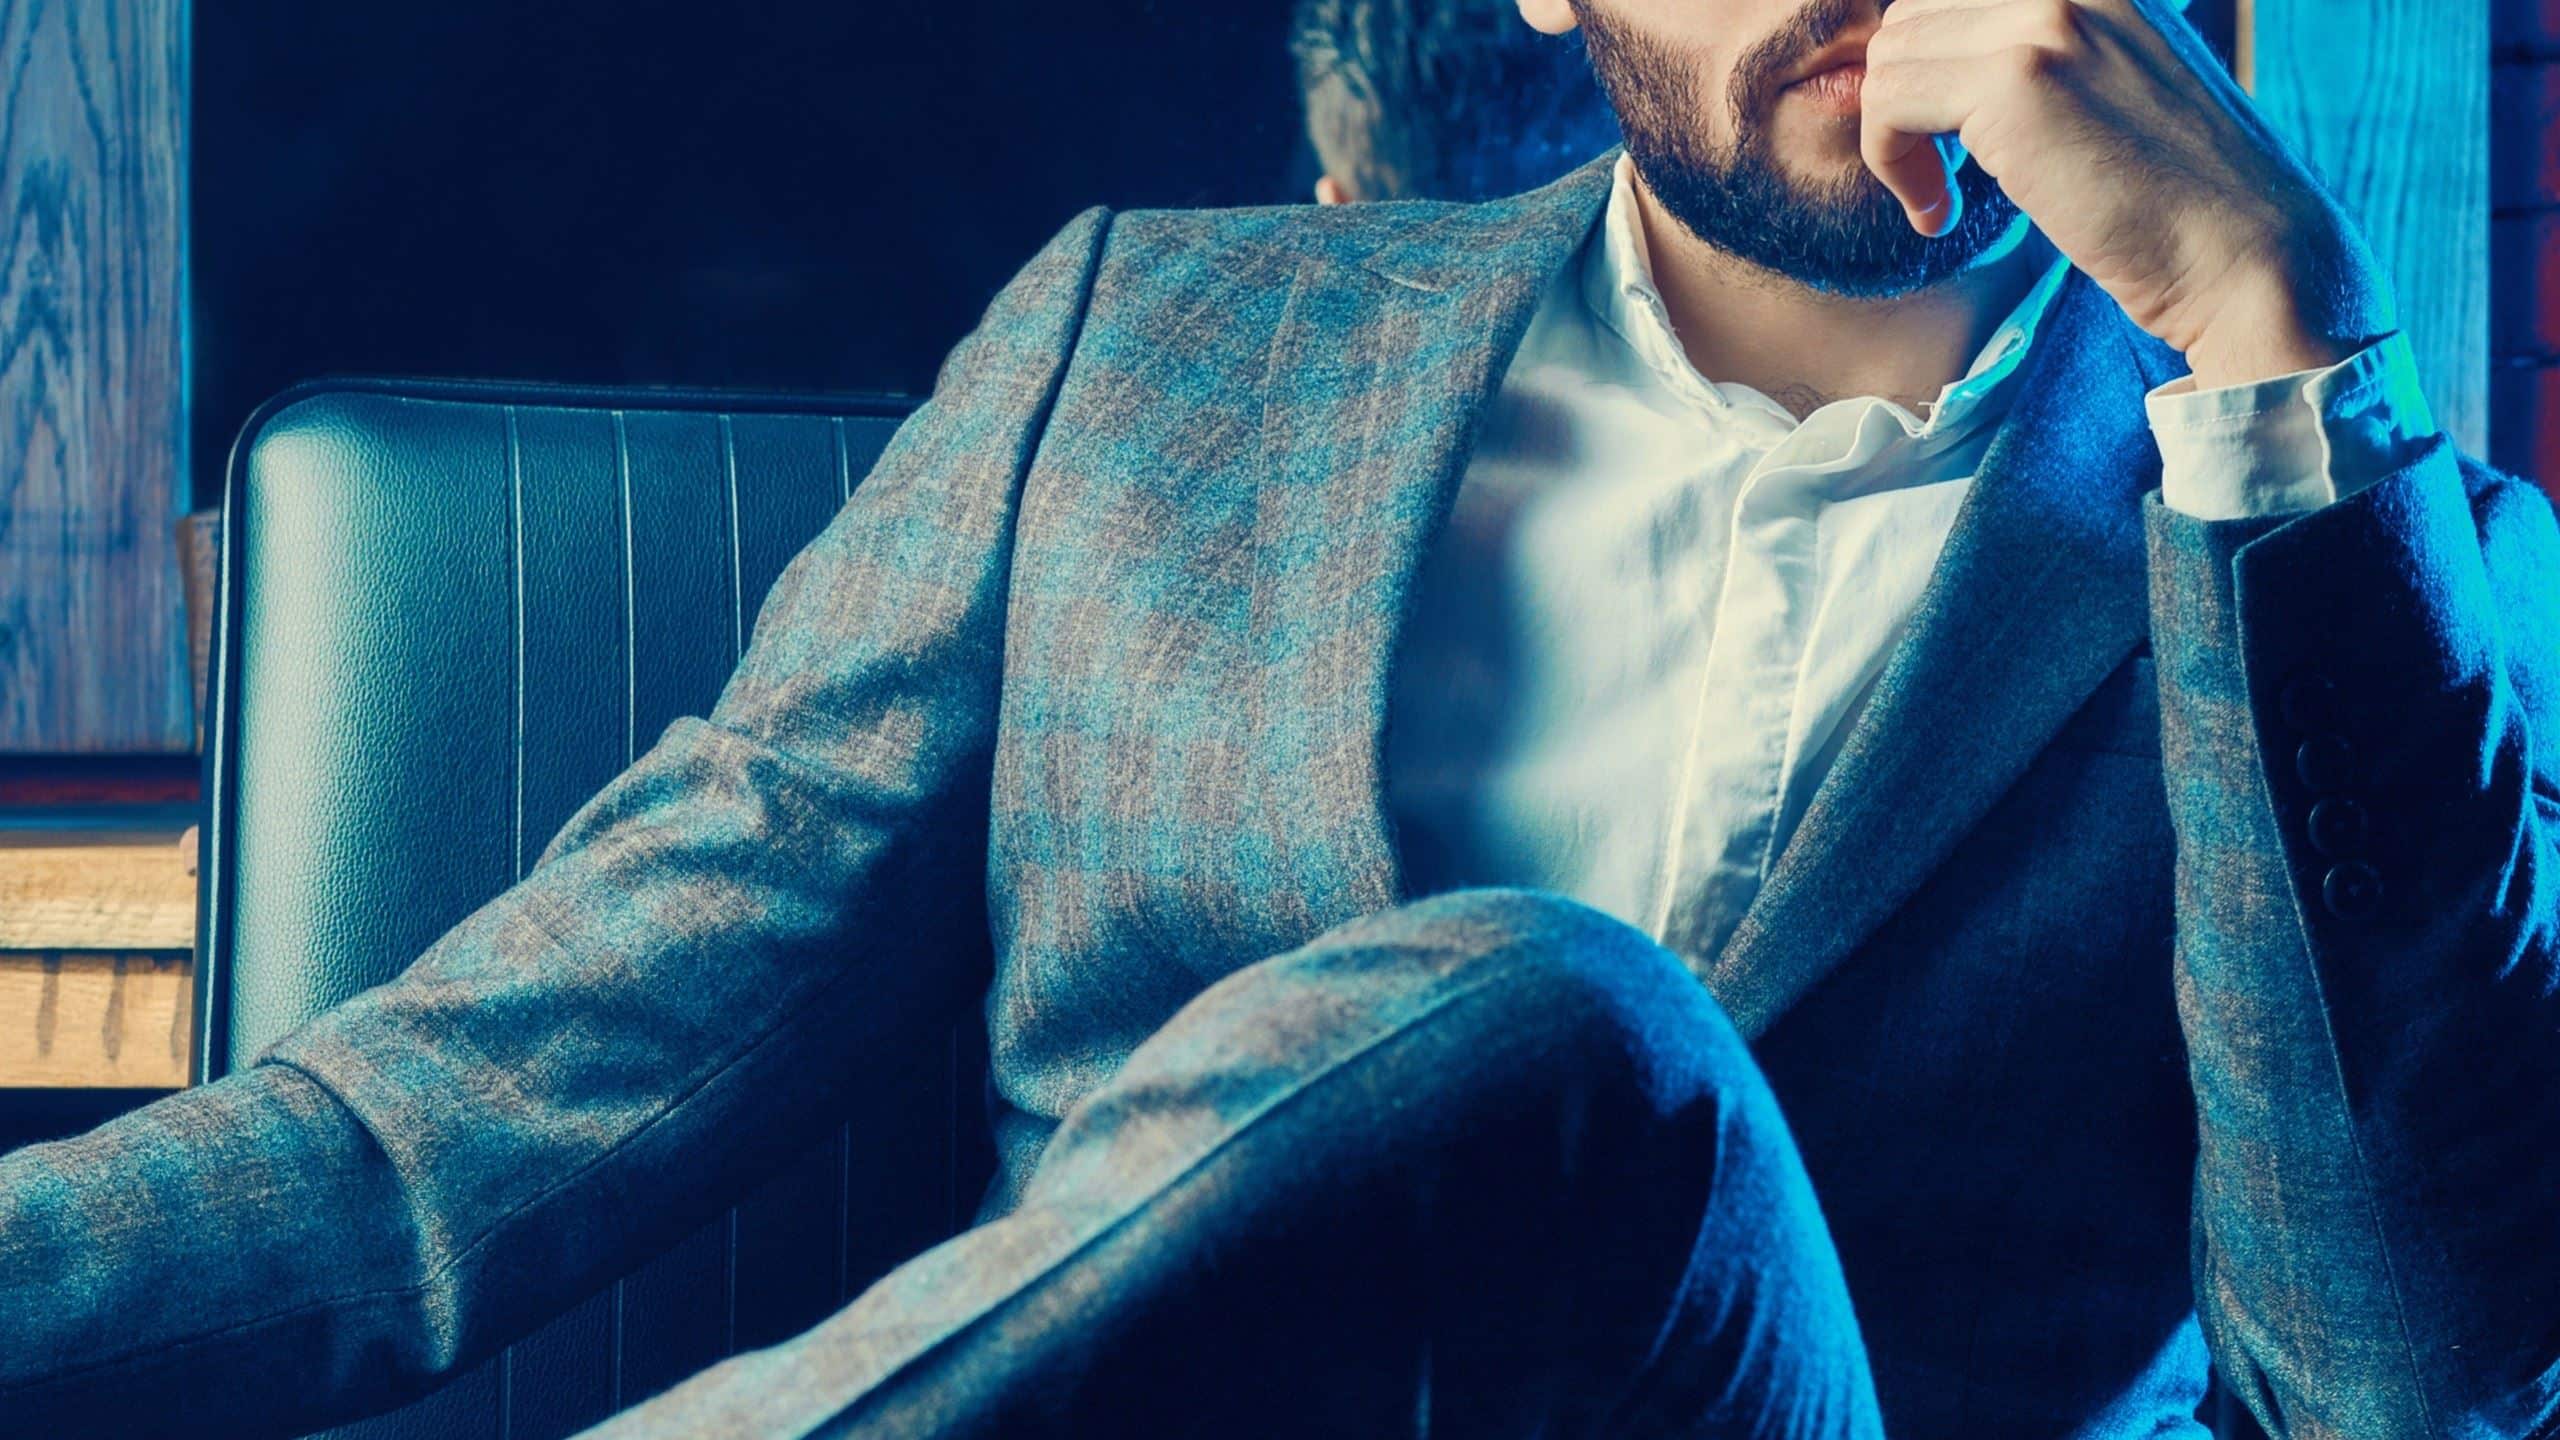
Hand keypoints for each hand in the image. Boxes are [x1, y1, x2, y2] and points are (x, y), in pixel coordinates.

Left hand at [1859, 0, 2394, 387]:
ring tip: (1941, 196)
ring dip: (1896, 137)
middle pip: (1912, 17)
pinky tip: (1940, 215)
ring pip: (1890, 59)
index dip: (1930, 65)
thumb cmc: (2180, 194)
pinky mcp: (2018, 81)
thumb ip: (2043, 56)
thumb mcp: (2114, 86)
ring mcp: (2046, 18)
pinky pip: (1890, 103)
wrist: (2245, 252)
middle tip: (1935, 171)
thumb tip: (1942, 64)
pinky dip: (1893, 164)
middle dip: (1904, 99)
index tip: (1947, 134)